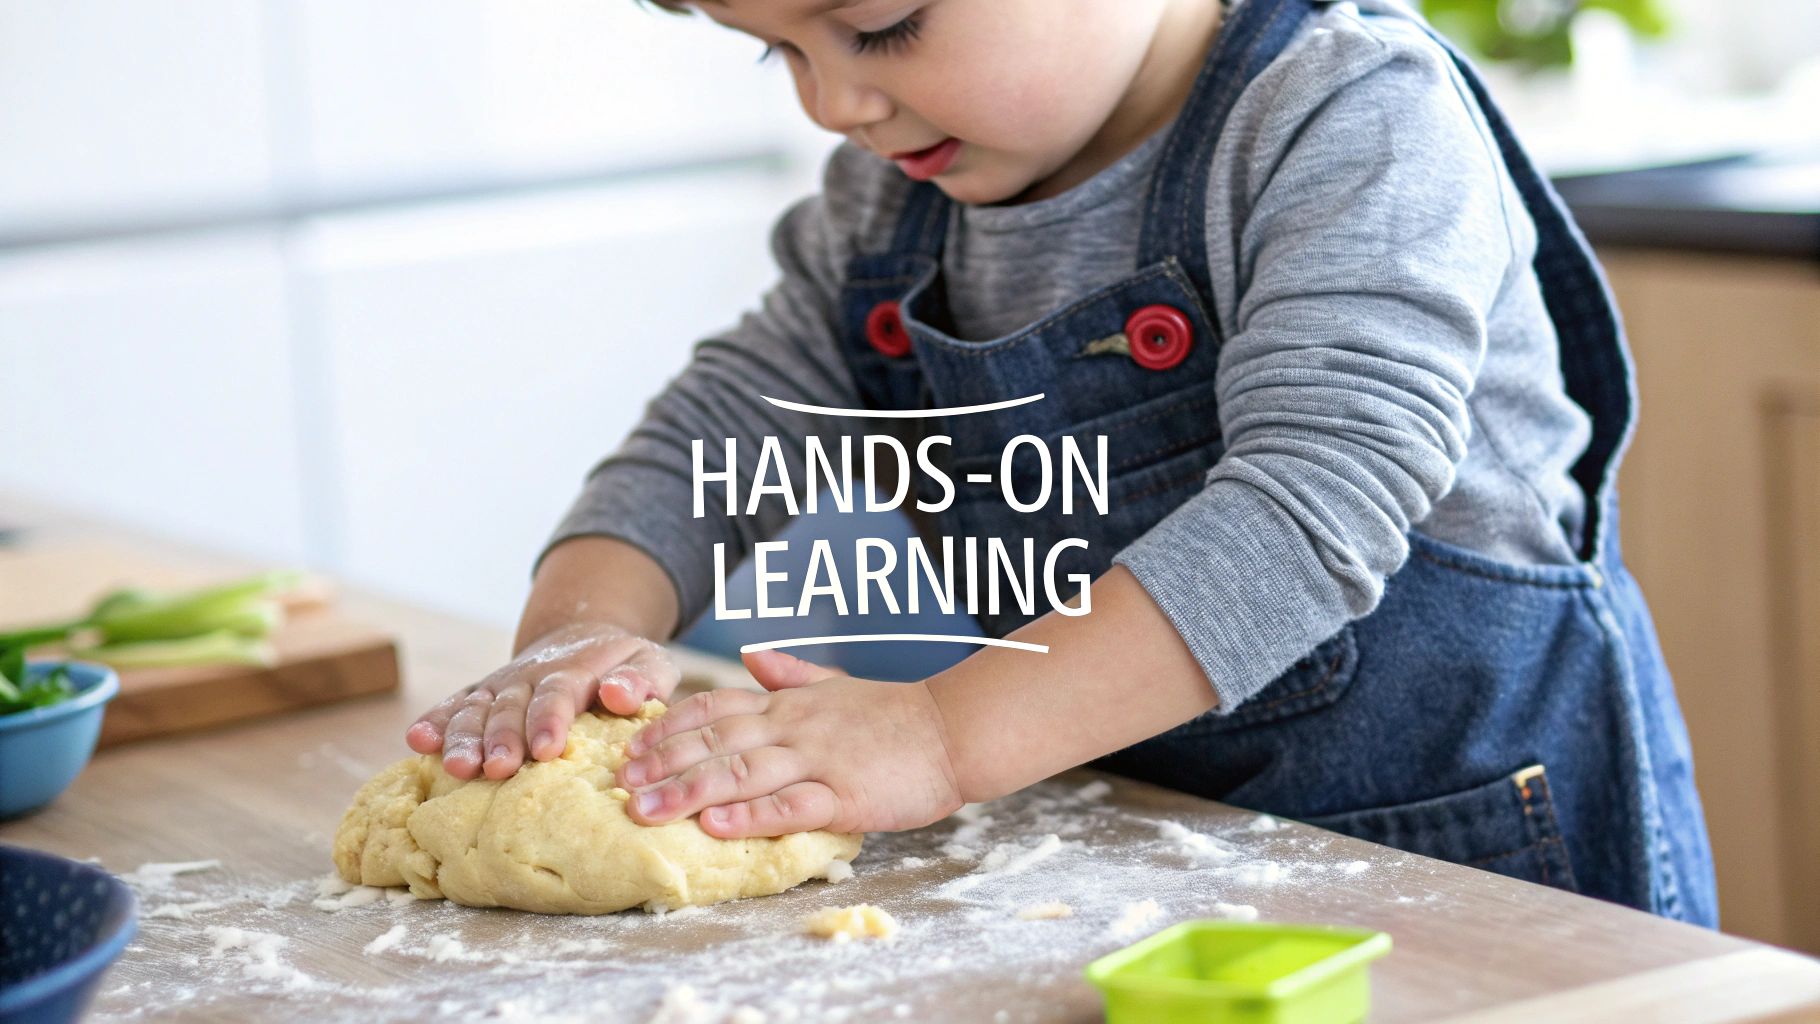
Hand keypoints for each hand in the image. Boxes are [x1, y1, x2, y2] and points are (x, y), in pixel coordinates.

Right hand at [406, 621, 678, 780]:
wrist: (582, 638)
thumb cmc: (624, 666)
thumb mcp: (649, 662)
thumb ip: (641, 678)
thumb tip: (619, 695)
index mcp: (573, 670)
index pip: (558, 693)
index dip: (549, 720)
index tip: (547, 750)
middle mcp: (529, 677)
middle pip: (510, 707)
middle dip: (502, 738)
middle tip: (497, 768)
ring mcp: (500, 686)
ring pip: (476, 709)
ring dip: (463, 737)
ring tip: (455, 766)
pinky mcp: (481, 696)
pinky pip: (453, 706)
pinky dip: (434, 722)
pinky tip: (417, 741)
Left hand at [614, 650, 963, 837]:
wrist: (954, 730)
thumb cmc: (894, 715)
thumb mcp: (836, 684)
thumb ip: (790, 672)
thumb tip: (750, 655)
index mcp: (789, 704)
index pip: (715, 706)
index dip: (669, 727)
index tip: (631, 746)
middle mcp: (794, 727)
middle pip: (715, 740)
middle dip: (662, 762)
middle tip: (618, 783)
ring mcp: (818, 760)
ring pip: (742, 772)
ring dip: (689, 791)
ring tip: (645, 809)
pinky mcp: (845, 795)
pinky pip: (790, 805)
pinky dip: (752, 815)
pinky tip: (718, 826)